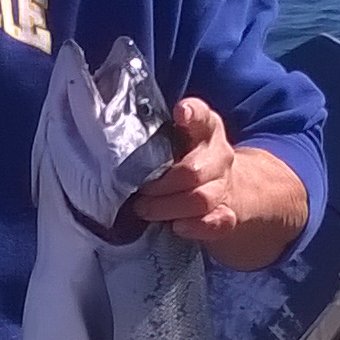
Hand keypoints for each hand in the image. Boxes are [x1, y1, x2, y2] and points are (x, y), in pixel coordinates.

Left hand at [132, 97, 308, 269]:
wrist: (225, 187)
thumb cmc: (186, 159)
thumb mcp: (174, 140)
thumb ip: (153, 137)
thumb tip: (111, 140)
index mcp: (205, 130)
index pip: (201, 117)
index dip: (192, 113)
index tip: (181, 113)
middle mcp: (219, 155)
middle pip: (193, 170)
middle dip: (161, 185)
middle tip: (140, 191)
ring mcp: (224, 186)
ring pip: (201, 199)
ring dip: (168, 207)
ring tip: (145, 209)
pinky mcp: (228, 213)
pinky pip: (218, 222)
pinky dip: (196, 226)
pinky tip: (177, 226)